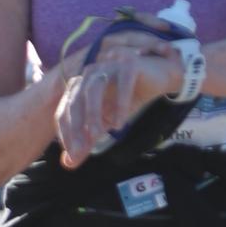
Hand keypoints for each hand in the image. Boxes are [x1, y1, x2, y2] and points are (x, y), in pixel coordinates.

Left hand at [56, 45, 181, 167]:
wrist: (160, 77)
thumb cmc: (130, 97)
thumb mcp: (107, 122)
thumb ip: (88, 140)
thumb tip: (69, 163)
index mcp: (80, 85)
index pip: (65, 110)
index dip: (65, 133)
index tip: (72, 155)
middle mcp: (90, 73)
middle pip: (75, 101)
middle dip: (76, 128)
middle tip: (79, 151)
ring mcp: (108, 65)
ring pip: (93, 90)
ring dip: (93, 114)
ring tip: (97, 136)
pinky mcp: (129, 63)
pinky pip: (122, 85)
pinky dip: (120, 105)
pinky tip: (120, 124)